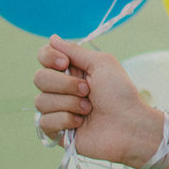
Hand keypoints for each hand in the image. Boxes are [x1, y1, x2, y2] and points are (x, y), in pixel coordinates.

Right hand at [34, 35, 161, 168]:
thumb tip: (53, 38)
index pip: (44, 56)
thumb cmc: (120, 94)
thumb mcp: (102, 63)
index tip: (65, 64)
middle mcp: (62, 89)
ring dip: (70, 104)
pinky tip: (80, 123)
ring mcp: (58, 109)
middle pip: (39, 78)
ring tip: (89, 109)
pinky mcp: (57, 130)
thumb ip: (75, 51)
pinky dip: (65, 120)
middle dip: (65, 85)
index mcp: (72, 70)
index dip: (49, 58)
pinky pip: (44, 121)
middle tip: (87, 91)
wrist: (128, 125)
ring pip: (41, 101)